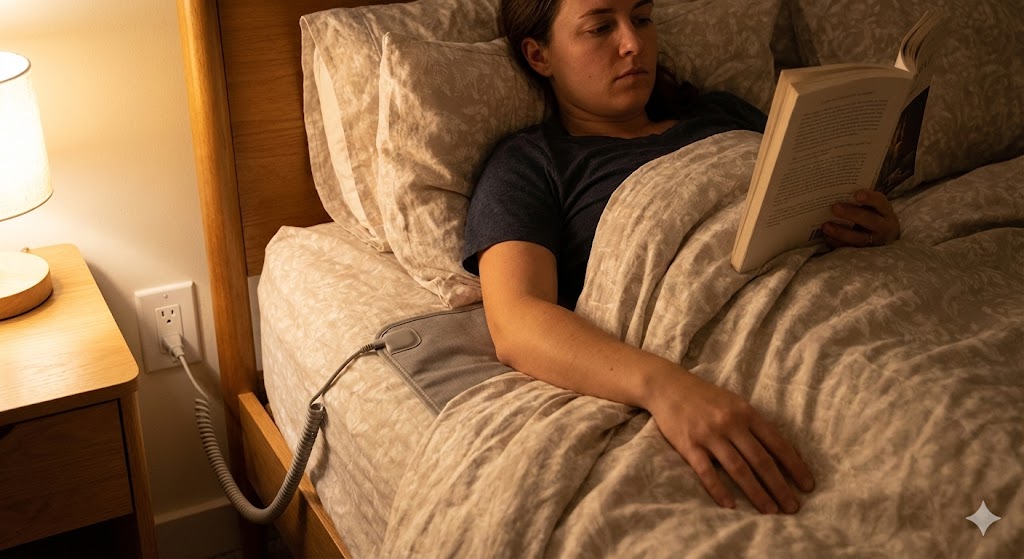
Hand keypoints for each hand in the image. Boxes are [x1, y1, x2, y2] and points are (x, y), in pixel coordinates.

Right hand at [646, 370, 814, 513]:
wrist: (668, 386)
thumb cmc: (705, 397)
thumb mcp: (735, 403)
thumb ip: (755, 425)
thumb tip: (783, 451)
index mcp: (746, 413)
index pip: (777, 443)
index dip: (794, 466)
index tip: (808, 486)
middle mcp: (731, 423)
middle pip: (761, 460)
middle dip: (779, 486)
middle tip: (793, 507)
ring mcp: (709, 435)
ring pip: (738, 468)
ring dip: (756, 492)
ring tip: (770, 511)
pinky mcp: (689, 445)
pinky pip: (706, 472)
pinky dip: (719, 490)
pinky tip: (730, 505)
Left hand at [824, 189, 900, 247]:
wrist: (884, 239)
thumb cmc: (873, 217)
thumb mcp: (874, 208)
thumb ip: (862, 201)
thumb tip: (838, 191)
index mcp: (886, 212)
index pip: (881, 202)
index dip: (870, 198)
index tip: (857, 194)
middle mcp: (884, 228)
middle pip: (870, 220)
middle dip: (852, 214)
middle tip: (835, 207)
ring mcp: (875, 242)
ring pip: (859, 238)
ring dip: (841, 232)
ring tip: (826, 226)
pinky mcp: (864, 252)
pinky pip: (850, 249)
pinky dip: (837, 242)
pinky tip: (826, 236)